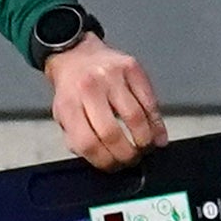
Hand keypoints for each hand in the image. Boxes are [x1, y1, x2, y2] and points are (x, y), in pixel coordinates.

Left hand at [43, 35, 165, 167]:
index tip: (114, 167)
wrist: (76, 54)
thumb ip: (78, 138)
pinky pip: (149, 101)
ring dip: (144, 141)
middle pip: (112, 133)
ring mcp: (112, 77)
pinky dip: (156, 122)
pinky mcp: (132, 68)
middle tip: (132, 160)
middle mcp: (89, 89)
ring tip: (144, 147)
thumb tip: (105, 161)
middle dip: (127, 155)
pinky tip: (157, 133)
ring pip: (136, 118)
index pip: (88, 143)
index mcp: (69, 104)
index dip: (105, 161)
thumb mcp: (64, 114)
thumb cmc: (72, 88)